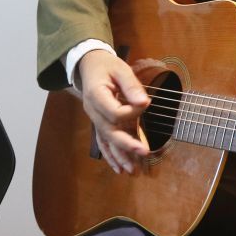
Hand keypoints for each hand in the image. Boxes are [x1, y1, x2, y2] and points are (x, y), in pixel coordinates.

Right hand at [74, 49, 148, 173]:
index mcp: (96, 95)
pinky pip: (103, 142)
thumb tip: (144, 103)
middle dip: (126, 144)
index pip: (114, 112)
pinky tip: (119, 168)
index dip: (132, 112)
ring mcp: (94, 119)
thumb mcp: (120, 69)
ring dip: (119, 156)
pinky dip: (111, 156)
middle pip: (109, 131)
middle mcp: (93, 111)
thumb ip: (132, 85)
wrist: (89, 65)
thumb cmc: (106, 65)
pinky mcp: (99, 123)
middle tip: (144, 152)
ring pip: (106, 141)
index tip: (145, 103)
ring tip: (132, 170)